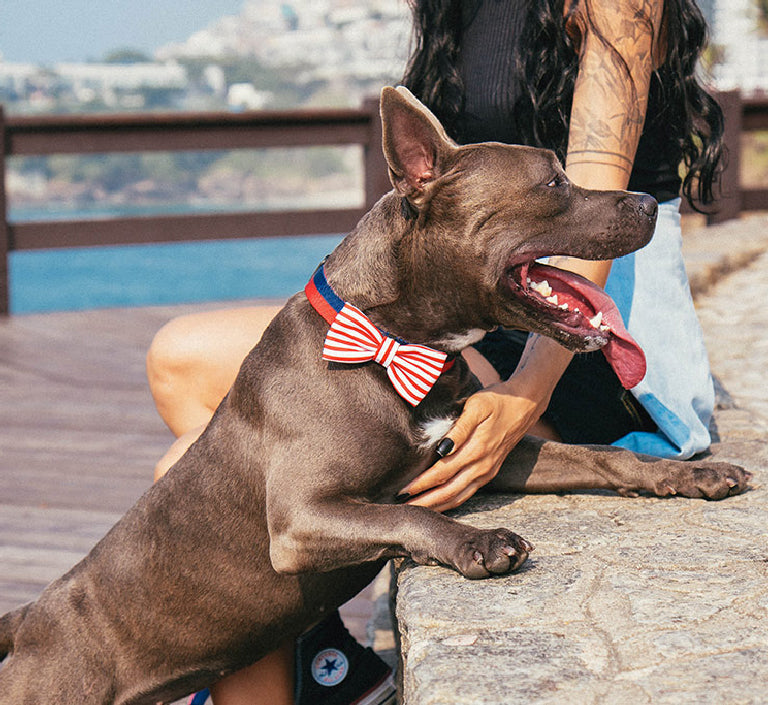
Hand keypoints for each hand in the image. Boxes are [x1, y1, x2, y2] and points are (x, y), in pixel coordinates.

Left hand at [402, 381, 543, 511]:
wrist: (525, 404)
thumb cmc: (496, 400)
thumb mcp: (476, 406)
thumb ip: (459, 429)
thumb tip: (442, 449)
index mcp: (476, 449)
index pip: (442, 473)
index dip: (421, 483)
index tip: (403, 490)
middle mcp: (482, 466)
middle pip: (448, 491)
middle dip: (425, 501)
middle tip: (402, 507)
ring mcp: (487, 471)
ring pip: (459, 497)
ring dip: (437, 506)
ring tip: (416, 510)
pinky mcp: (490, 472)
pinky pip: (468, 493)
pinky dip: (451, 502)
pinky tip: (439, 504)